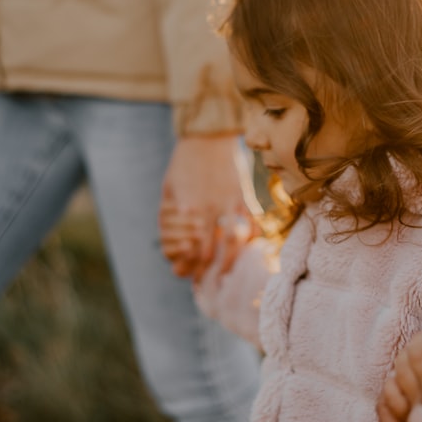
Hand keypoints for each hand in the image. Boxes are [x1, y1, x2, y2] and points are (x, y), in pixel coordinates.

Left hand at [160, 135, 260, 277]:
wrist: (207, 137)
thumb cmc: (183, 166)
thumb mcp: (169, 191)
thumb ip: (170, 220)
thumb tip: (171, 251)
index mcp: (187, 209)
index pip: (190, 250)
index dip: (189, 267)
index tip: (189, 276)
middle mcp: (209, 210)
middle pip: (210, 251)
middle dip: (208, 272)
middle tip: (206, 283)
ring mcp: (230, 203)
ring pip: (234, 242)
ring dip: (231, 262)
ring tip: (227, 274)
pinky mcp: (244, 197)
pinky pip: (252, 224)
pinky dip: (252, 239)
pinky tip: (249, 250)